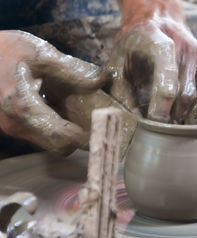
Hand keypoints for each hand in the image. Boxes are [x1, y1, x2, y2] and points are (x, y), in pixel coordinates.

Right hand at [0, 30, 107, 154]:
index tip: (104, 130)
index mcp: (22, 107)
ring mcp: (12, 128)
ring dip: (69, 132)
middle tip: (98, 121)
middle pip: (59, 146)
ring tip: (85, 113)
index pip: (62, 137)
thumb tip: (102, 80)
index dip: (85, 138)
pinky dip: (57, 127)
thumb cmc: (3, 50)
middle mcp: (16, 125)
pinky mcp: (13, 126)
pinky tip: (65, 107)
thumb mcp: (39, 53)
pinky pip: (41, 135)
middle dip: (80, 138)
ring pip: (50, 143)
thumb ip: (72, 70)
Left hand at [107, 2, 196, 123]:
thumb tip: (130, 119)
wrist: (155, 19)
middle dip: (172, 117)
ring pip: (196, 96)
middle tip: (161, 131)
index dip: (161, 104)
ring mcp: (196, 53)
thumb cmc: (133, 44)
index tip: (153, 122)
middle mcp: (181, 45)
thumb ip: (120, 89)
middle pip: (182, 92)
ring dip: (186, 117)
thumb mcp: (117, 61)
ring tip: (174, 128)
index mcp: (156, 40)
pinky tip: (190, 120)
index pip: (165, 74)